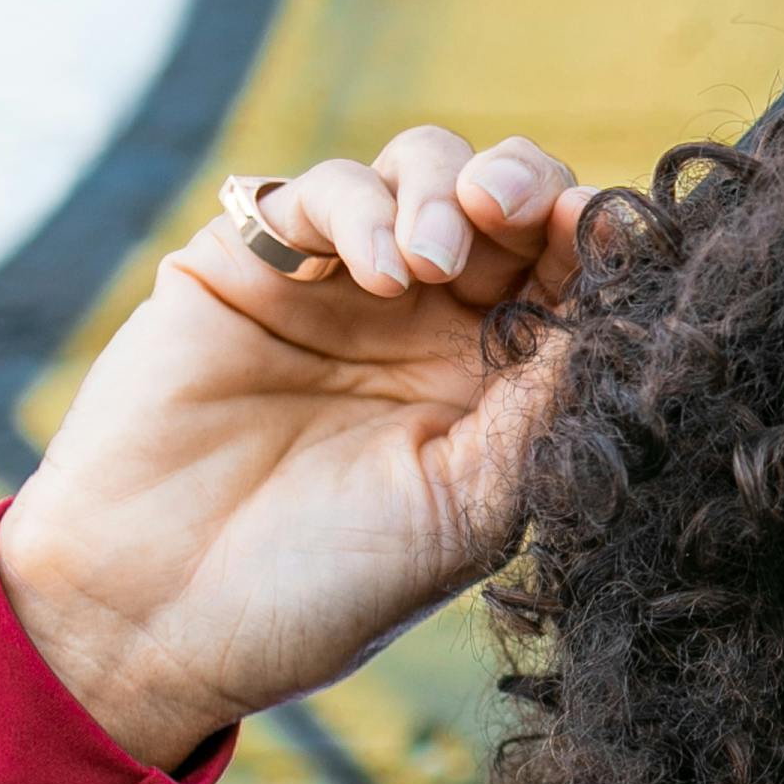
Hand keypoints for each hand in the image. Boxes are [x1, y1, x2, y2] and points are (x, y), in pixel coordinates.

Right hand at [0, 129, 586, 769]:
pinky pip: (319, 191)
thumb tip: (627, 304)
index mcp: (499, 381)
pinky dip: (359, 208)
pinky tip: (375, 271)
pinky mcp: (251, 261)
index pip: (571, 272)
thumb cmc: (323, 587)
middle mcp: (431, 321)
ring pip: (421, 167)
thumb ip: (546, 401)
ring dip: (440, 190)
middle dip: (519, 182)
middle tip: (509, 211)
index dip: (596, 236)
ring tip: (431, 261)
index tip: (607, 233)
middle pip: (504, 194)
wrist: (156, 616)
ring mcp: (340, 284)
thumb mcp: (469, 506)